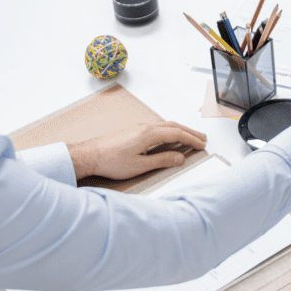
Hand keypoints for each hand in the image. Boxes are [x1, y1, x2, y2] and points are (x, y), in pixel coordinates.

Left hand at [67, 121, 206, 181]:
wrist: (88, 155)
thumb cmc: (110, 161)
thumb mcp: (140, 166)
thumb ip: (162, 161)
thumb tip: (179, 158)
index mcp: (149, 134)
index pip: (177, 134)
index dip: (192, 139)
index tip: (202, 144)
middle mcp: (145, 127)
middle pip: (173, 126)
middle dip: (189, 132)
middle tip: (202, 138)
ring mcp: (138, 127)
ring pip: (165, 125)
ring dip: (179, 130)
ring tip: (189, 137)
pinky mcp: (132, 130)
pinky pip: (157, 126)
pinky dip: (168, 130)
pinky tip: (168, 136)